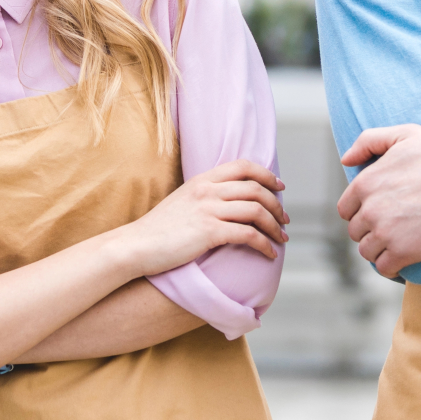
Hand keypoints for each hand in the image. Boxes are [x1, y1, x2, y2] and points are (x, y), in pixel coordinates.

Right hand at [114, 160, 288, 276]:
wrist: (134, 246)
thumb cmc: (157, 230)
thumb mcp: (182, 202)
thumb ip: (204, 197)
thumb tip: (227, 203)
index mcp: (202, 179)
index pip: (243, 166)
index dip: (266, 174)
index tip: (280, 186)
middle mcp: (207, 190)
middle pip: (256, 188)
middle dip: (277, 204)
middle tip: (285, 219)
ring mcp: (208, 210)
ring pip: (256, 210)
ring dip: (275, 226)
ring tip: (282, 238)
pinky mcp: (209, 232)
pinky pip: (248, 235)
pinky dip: (264, 244)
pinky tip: (269, 254)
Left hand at [337, 124, 420, 276]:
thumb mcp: (407, 134)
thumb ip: (370, 140)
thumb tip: (346, 159)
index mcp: (366, 182)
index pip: (346, 209)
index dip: (361, 212)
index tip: (378, 213)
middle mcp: (370, 209)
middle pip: (356, 231)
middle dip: (370, 231)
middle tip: (393, 227)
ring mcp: (386, 233)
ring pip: (367, 251)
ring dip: (379, 249)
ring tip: (398, 243)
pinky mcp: (404, 253)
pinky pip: (384, 268)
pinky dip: (390, 267)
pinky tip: (402, 260)